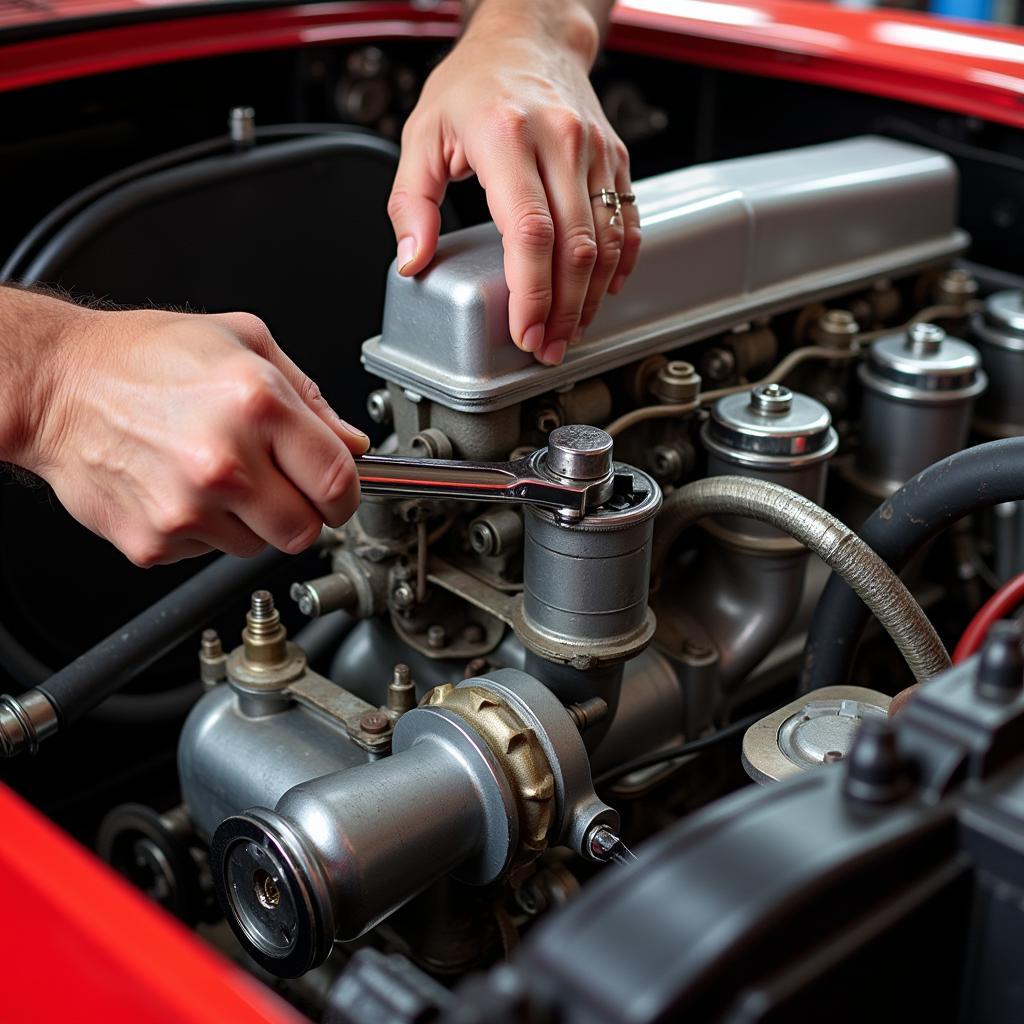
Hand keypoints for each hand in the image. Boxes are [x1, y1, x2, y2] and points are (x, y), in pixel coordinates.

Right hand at [18, 304, 366, 566]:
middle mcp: (224, 462)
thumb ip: (310, 397)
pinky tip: (183, 487)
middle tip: (281, 486)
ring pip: (258, 548)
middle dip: (303, 513)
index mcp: (257, 404)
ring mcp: (187, 509)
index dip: (347, 494)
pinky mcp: (155, 541)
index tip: (339, 493)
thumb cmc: (143, 357)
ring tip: (218, 475)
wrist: (55, 385)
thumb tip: (351, 442)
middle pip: (305, 531)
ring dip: (252, 522)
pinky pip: (209, 554)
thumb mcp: (243, 342)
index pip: (339, 482)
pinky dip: (206, 530)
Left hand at [386, 2, 638, 366]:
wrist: (529, 36)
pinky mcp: (616, 158)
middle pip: (575, 248)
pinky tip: (601, 292)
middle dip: (562, 310)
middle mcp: (559, 142)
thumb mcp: (422, 135)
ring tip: (570, 330)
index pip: (529, 233)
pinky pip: (628, 221)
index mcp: (506, 137)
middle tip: (547, 347)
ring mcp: (594, 150)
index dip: (531, 293)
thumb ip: (411, 203)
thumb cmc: (475, 83)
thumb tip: (412, 260)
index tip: (524, 331)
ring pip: (607, 241)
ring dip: (591, 297)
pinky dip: (620, 264)